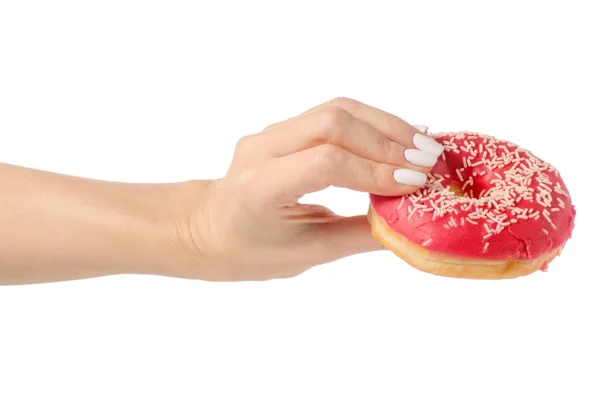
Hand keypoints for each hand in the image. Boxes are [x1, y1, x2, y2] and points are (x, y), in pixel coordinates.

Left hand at [184, 98, 443, 280]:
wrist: (207, 228)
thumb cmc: (247, 251)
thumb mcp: (303, 255)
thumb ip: (357, 236)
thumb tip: (408, 224)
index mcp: (258, 186)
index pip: (325, 162)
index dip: (374, 170)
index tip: (415, 184)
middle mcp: (262, 148)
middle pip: (334, 122)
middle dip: (388, 140)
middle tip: (430, 161)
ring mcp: (272, 132)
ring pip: (337, 109)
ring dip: (385, 125)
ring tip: (424, 146)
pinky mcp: (286, 128)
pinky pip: (334, 114)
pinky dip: (371, 123)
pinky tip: (398, 138)